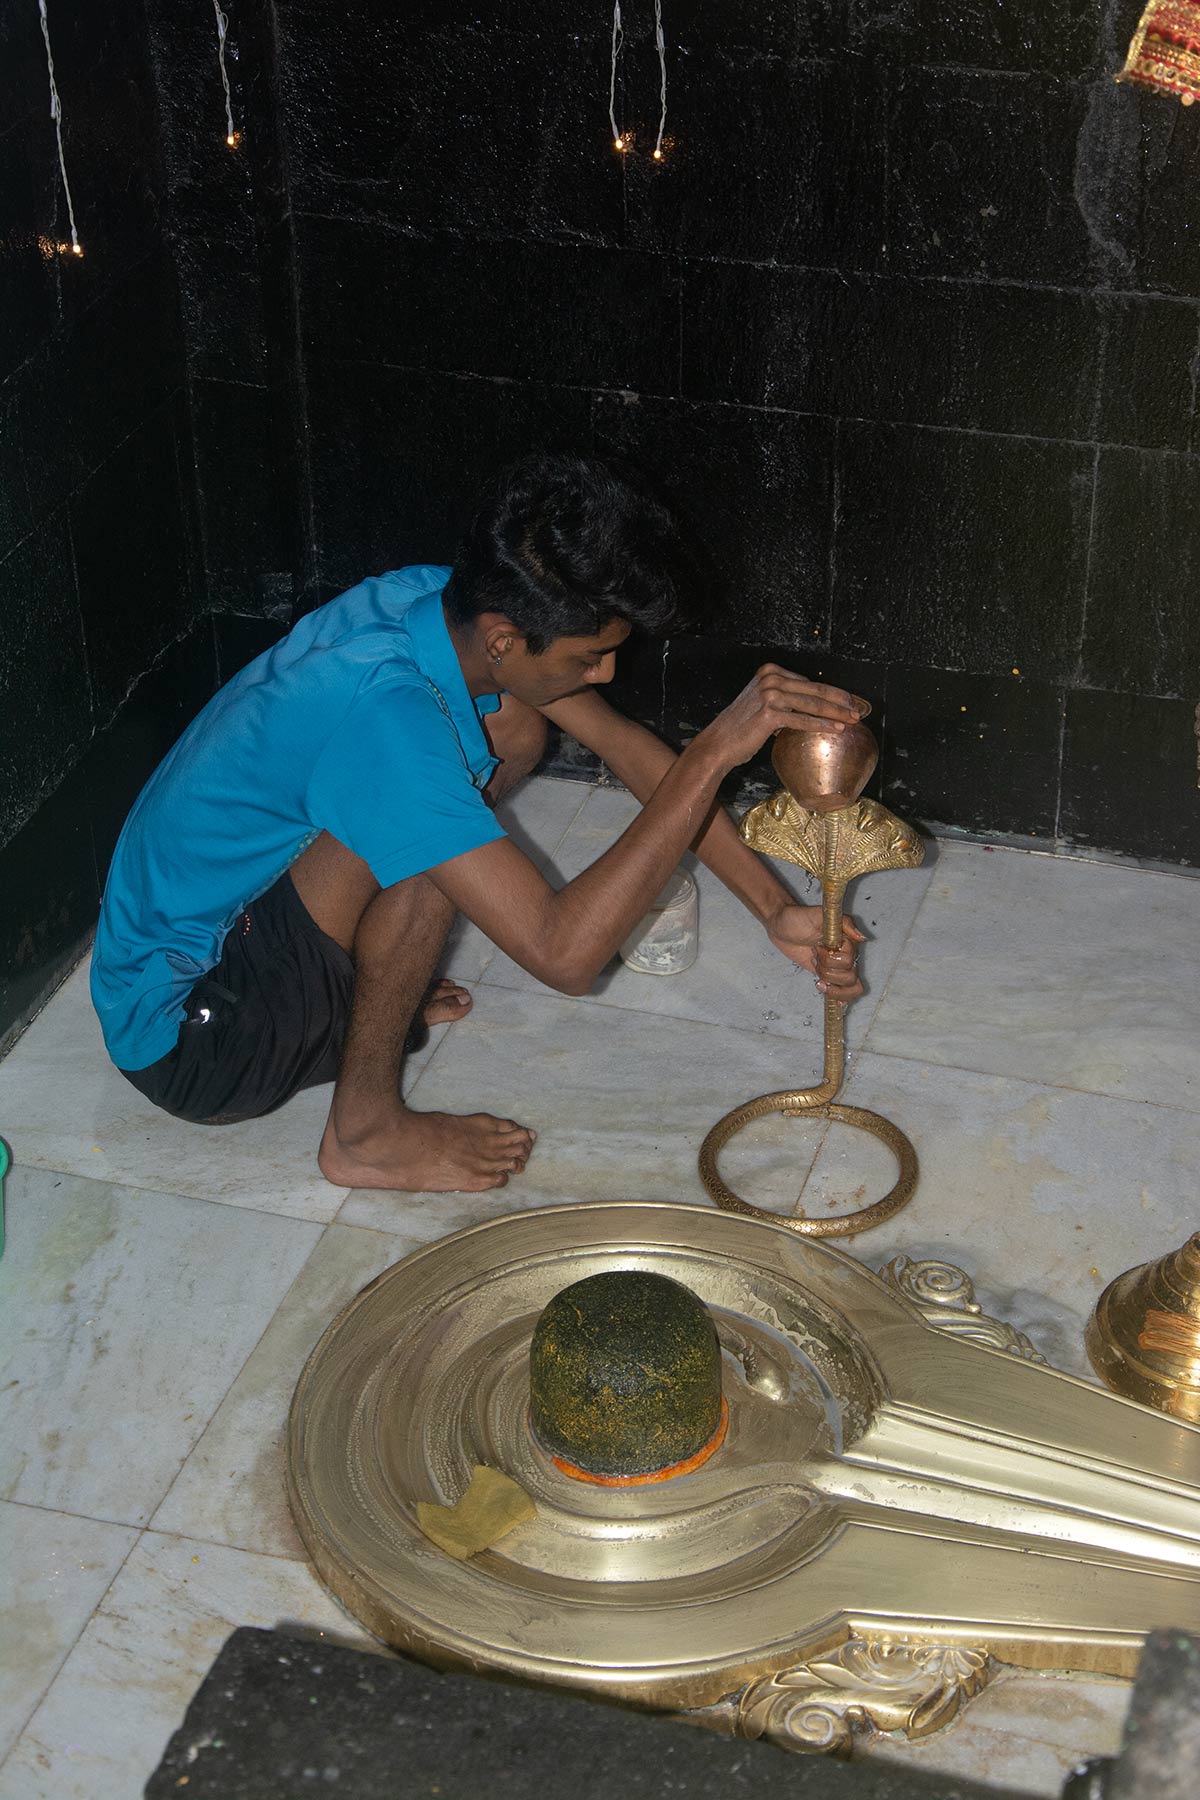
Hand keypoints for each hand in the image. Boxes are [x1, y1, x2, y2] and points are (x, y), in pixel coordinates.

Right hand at [693, 665, 861, 774]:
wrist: (719, 743)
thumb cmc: (742, 727)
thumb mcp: (763, 702)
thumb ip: (785, 697)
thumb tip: (814, 702)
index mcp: (770, 671)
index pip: (809, 682)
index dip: (832, 692)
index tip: (848, 701)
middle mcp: (771, 678)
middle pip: (815, 689)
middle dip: (840, 701)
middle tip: (857, 710)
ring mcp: (770, 694)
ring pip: (812, 704)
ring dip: (836, 713)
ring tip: (852, 720)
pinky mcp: (770, 713)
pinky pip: (802, 720)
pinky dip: (822, 725)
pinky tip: (836, 729)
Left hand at [766, 904, 865, 1001]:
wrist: (781, 926)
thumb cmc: (798, 918)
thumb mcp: (819, 914)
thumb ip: (844, 923)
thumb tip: (862, 938)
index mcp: (847, 940)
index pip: (850, 960)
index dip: (832, 959)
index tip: (817, 947)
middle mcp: (846, 954)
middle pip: (850, 977)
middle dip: (828, 971)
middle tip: (814, 957)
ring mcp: (837, 966)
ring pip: (848, 986)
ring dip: (828, 981)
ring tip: (816, 969)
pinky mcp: (827, 973)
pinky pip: (842, 991)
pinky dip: (839, 997)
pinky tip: (830, 996)